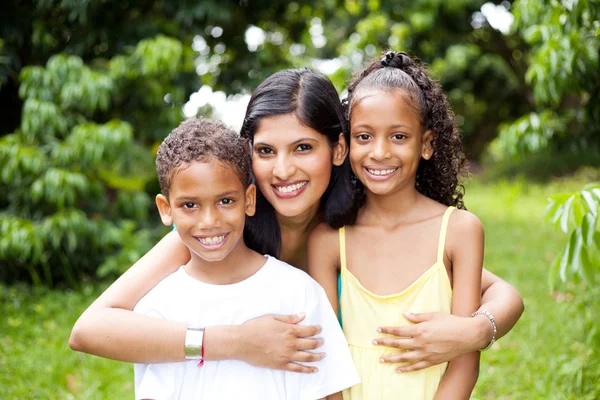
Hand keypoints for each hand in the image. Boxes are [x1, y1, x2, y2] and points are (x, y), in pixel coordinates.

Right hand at [238, 313, 324, 372]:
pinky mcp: (281, 365)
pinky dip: (308, 370)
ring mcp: (286, 355)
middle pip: (310, 344)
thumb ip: (289, 318)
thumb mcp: (273, 318)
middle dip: (319, 342)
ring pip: (307, 357)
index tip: (320, 329)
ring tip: (323, 355)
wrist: (242, 342)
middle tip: (322, 341)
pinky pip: (298, 368)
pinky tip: (315, 369)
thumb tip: (303, 315)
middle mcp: (291, 344)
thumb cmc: (256, 327)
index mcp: (289, 330)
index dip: (316, 330)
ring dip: (317, 356)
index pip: (309, 330)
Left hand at [373, 312, 490, 371]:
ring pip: (404, 357)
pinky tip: (398, 369)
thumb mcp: (433, 315)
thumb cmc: (451, 322)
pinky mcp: (432, 361)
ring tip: (381, 359)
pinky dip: (406, 369)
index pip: (398, 330)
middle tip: (373, 343)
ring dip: (391, 358)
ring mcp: (426, 353)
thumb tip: (404, 314)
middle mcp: (421, 343)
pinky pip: (416, 366)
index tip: (378, 330)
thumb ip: (417, 317)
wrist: (468, 335)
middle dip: (384, 343)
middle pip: (398, 344)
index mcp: (420, 330)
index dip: (387, 330)